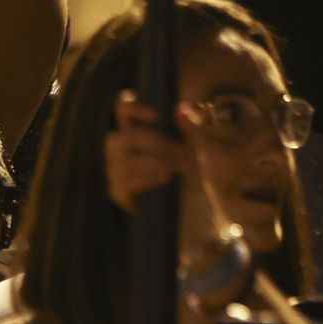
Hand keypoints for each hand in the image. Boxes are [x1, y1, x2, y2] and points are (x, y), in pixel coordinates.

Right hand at [103, 91, 201, 211]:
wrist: (202, 215)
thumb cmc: (200, 180)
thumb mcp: (204, 153)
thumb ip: (193, 131)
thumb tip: (181, 109)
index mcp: (140, 130)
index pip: (122, 109)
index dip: (132, 107)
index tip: (156, 115)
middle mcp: (123, 148)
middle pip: (119, 138)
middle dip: (152, 143)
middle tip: (178, 153)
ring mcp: (118, 171)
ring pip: (121, 161)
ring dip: (152, 162)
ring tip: (175, 170)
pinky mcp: (120, 193)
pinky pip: (122, 182)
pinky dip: (144, 180)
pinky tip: (164, 180)